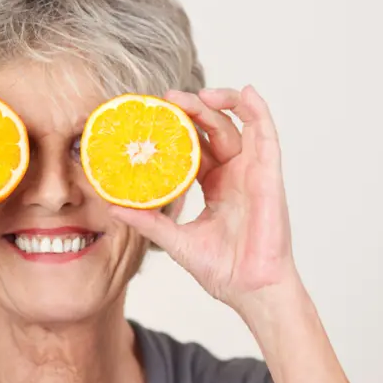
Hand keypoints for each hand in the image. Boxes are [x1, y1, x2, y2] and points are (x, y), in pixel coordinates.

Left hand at [111, 86, 294, 308]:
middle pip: (213, 130)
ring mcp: (252, 173)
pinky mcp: (268, 176)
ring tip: (197, 93)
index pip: (194, 147)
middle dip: (192, 110)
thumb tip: (114, 207)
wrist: (250, 290)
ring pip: (238, 125)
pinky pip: (266, 135)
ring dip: (220, 103)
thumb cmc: (223, 270)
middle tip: (167, 99)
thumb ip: (149, 221)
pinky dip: (258, 111)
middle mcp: (234, 175)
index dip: (177, 128)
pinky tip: (247, 92)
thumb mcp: (176, 241)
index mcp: (215, 186)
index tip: (152, 115)